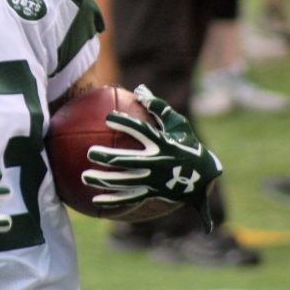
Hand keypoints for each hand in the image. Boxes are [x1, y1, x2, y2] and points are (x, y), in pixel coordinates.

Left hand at [81, 85, 222, 231]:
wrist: (205, 177)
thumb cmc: (186, 144)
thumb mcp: (178, 124)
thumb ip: (158, 107)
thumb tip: (139, 89)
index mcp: (163, 144)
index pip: (142, 132)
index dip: (125, 124)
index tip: (108, 118)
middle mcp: (158, 163)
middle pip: (129, 161)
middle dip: (109, 157)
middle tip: (90, 152)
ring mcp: (155, 181)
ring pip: (126, 182)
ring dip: (104, 181)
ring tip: (84, 177)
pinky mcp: (152, 193)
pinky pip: (130, 199)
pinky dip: (113, 200)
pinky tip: (94, 200)